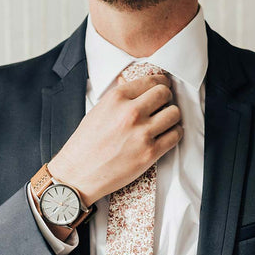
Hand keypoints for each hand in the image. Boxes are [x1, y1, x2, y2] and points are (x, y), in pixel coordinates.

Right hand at [48, 73, 182, 205]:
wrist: (79, 173)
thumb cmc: (86, 143)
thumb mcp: (99, 110)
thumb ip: (120, 97)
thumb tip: (134, 84)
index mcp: (117, 98)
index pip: (151, 81)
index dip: (160, 83)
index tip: (162, 87)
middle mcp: (130, 112)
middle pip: (165, 94)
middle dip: (166, 98)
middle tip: (163, 105)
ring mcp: (142, 133)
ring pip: (174, 113)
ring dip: (172, 116)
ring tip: (165, 121)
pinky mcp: (150, 153)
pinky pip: (175, 135)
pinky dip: (174, 133)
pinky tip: (166, 135)